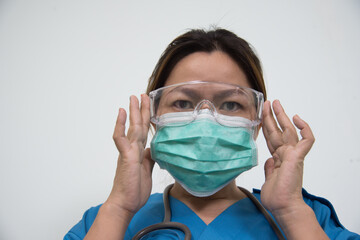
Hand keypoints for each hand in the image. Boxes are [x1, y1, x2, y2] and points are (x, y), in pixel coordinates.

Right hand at [106, 94, 154, 215]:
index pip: (144, 130)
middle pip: (138, 125)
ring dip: (133, 112)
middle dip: (141, 109)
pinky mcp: (126, 156)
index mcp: (139, 151)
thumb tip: (152, 149)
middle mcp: (133, 148)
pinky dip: (120, 125)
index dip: (146, 118)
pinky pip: (121, 138)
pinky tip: (121, 113)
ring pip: (131, 127)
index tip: (149, 106)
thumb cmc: (134, 189)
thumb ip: (149, 158)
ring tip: (133, 98)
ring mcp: (129, 151)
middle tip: (142, 95)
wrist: (126, 203)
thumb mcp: (147, 170)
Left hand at [260, 100, 314, 214]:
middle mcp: (286, 154)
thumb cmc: (276, 196)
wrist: (283, 206)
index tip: (261, 115)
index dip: (267, 126)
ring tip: (275, 103)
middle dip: (273, 116)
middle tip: (269, 102)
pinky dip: (305, 128)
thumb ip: (270, 167)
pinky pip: (306, 140)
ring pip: (288, 130)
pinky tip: (297, 119)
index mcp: (279, 158)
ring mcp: (292, 155)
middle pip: (279, 130)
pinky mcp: (297, 157)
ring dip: (281, 116)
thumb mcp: (269, 178)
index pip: (272, 138)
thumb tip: (270, 159)